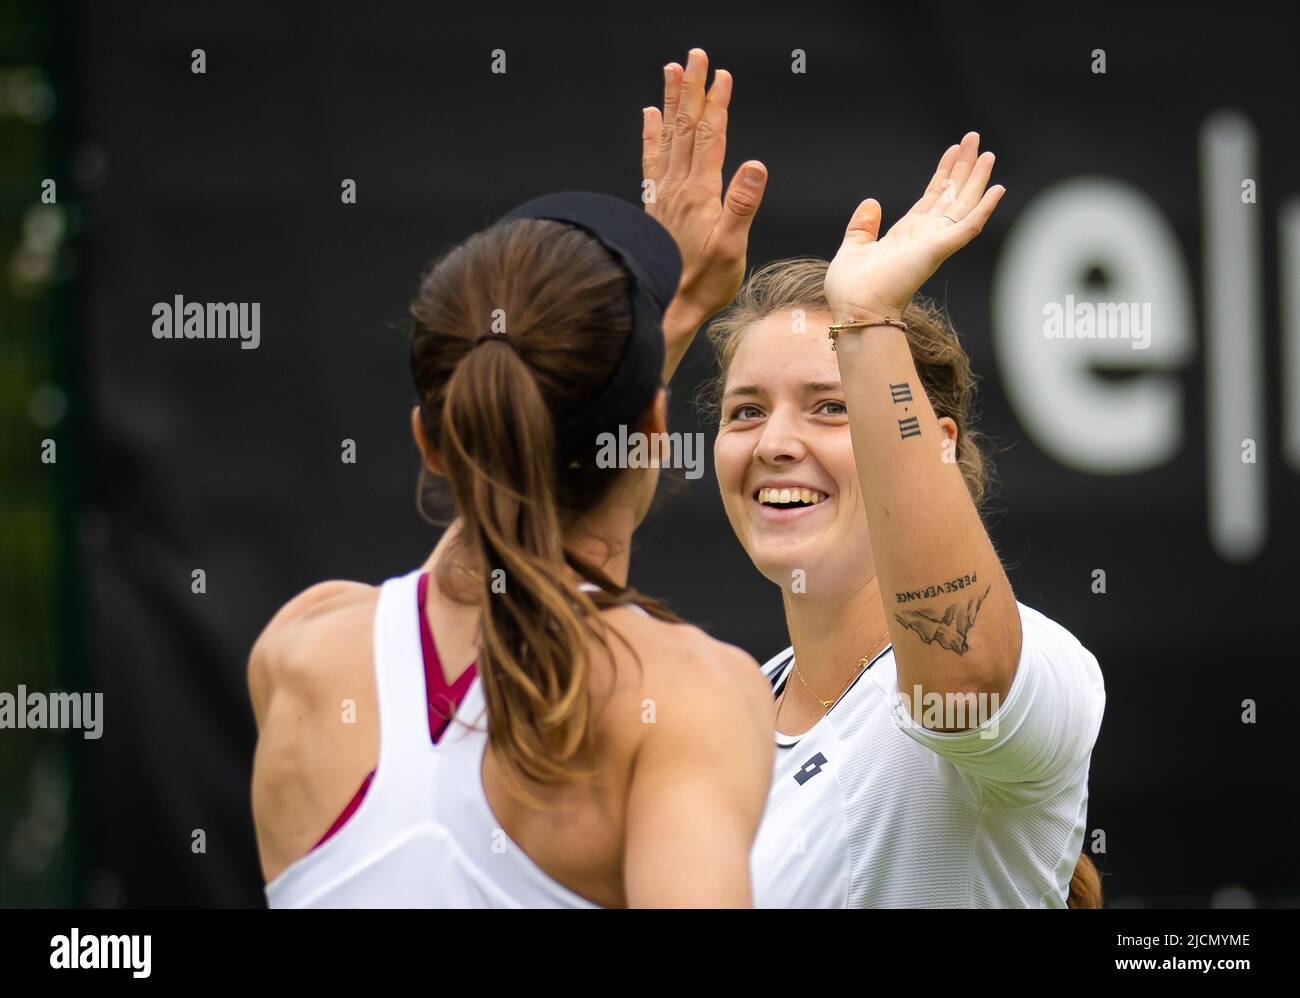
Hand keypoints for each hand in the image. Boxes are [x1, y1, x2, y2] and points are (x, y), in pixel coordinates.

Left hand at [642, 48, 767, 361]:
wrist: (664, 304)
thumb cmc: (702, 282)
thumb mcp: (731, 247)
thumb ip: (742, 204)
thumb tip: (756, 165)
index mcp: (700, 193)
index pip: (711, 137)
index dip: (717, 104)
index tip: (722, 76)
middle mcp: (678, 187)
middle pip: (687, 127)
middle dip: (692, 89)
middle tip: (695, 56)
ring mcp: (664, 194)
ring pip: (668, 136)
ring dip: (671, 102)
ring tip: (671, 71)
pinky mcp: (655, 205)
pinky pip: (652, 160)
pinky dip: (651, 135)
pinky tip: (649, 117)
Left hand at [823, 132, 1004, 325]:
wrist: (855, 310)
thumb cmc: (852, 290)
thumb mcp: (853, 248)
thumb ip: (862, 226)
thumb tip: (871, 202)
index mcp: (907, 235)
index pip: (931, 198)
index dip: (943, 173)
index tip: (952, 151)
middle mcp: (925, 236)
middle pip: (951, 195)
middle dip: (963, 166)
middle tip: (974, 138)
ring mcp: (934, 242)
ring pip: (963, 204)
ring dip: (976, 178)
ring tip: (987, 153)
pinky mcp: (939, 249)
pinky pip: (968, 226)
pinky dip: (984, 208)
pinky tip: (998, 189)